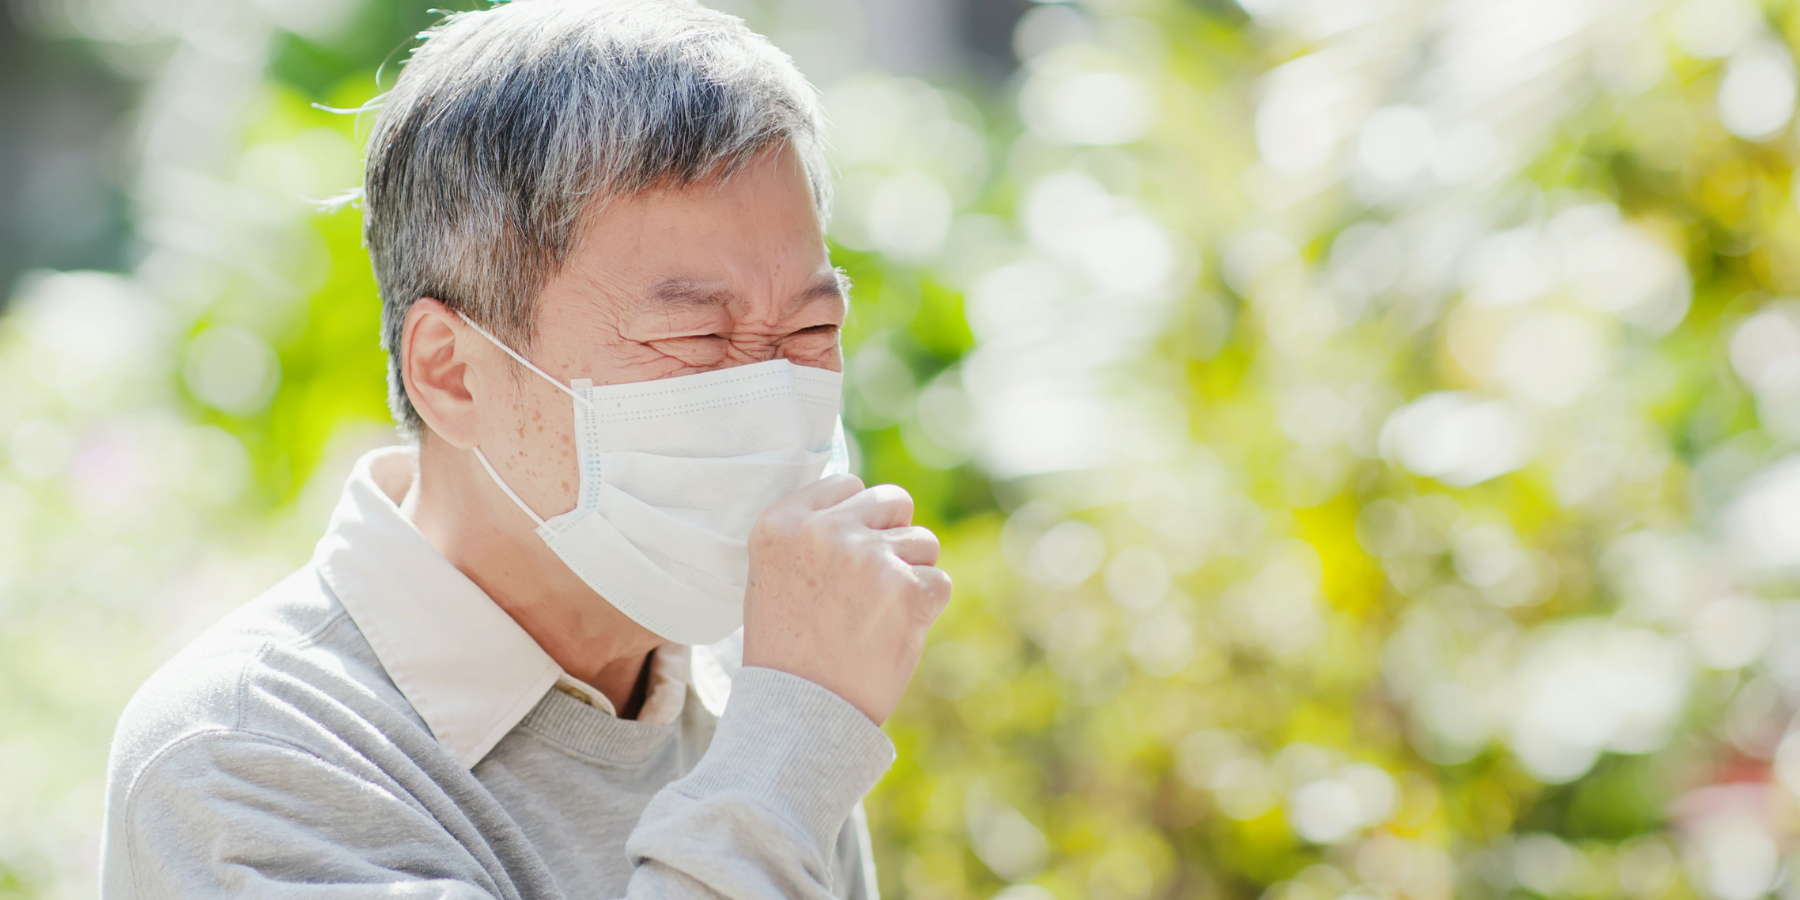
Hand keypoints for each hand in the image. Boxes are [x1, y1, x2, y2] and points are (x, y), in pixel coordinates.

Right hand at [741, 474, 951, 723]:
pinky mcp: (907, 589)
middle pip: (893, 500)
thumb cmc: (787, 650)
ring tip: (877, 615)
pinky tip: (895, 632)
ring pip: (923, 540)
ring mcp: (867, 557)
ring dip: (911, 574)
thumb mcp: (773, 575)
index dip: (857, 521)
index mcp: (781, 522)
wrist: (798, 714)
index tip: (845, 558)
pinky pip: (940, 581)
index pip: (848, 484)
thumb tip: (869, 504)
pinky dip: (926, 608)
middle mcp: (824, 530)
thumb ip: (812, 533)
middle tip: (872, 585)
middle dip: (892, 537)